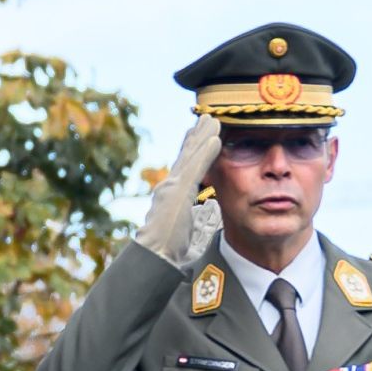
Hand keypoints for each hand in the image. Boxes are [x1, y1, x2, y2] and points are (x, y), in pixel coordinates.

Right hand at [135, 117, 224, 269]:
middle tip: (206, 117)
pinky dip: (205, 151)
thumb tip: (204, 212)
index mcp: (174, 194)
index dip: (193, 151)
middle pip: (187, 156)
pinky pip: (196, 166)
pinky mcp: (179, 189)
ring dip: (202, 136)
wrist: (156, 253)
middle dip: (196, 136)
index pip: (186, 168)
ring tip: (213, 120)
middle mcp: (171, 185)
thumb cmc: (168, 246)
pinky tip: (215, 139)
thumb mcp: (185, 228)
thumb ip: (193, 217)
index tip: (200, 135)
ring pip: (191, 155)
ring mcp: (174, 185)